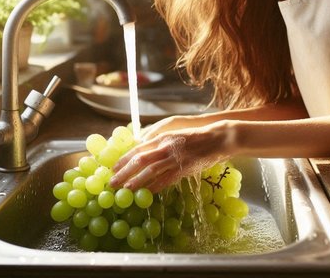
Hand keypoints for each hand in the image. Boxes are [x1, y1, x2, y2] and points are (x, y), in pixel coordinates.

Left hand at [109, 120, 230, 192]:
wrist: (216, 138)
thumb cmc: (196, 137)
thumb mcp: (175, 135)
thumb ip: (160, 142)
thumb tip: (144, 150)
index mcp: (162, 136)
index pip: (138, 148)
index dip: (124, 158)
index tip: (113, 167)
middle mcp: (165, 146)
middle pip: (139, 159)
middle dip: (124, 171)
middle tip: (112, 181)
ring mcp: (174, 157)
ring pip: (150, 170)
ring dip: (135, 180)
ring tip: (124, 189)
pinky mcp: (184, 168)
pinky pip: (165, 179)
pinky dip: (154, 187)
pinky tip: (146, 193)